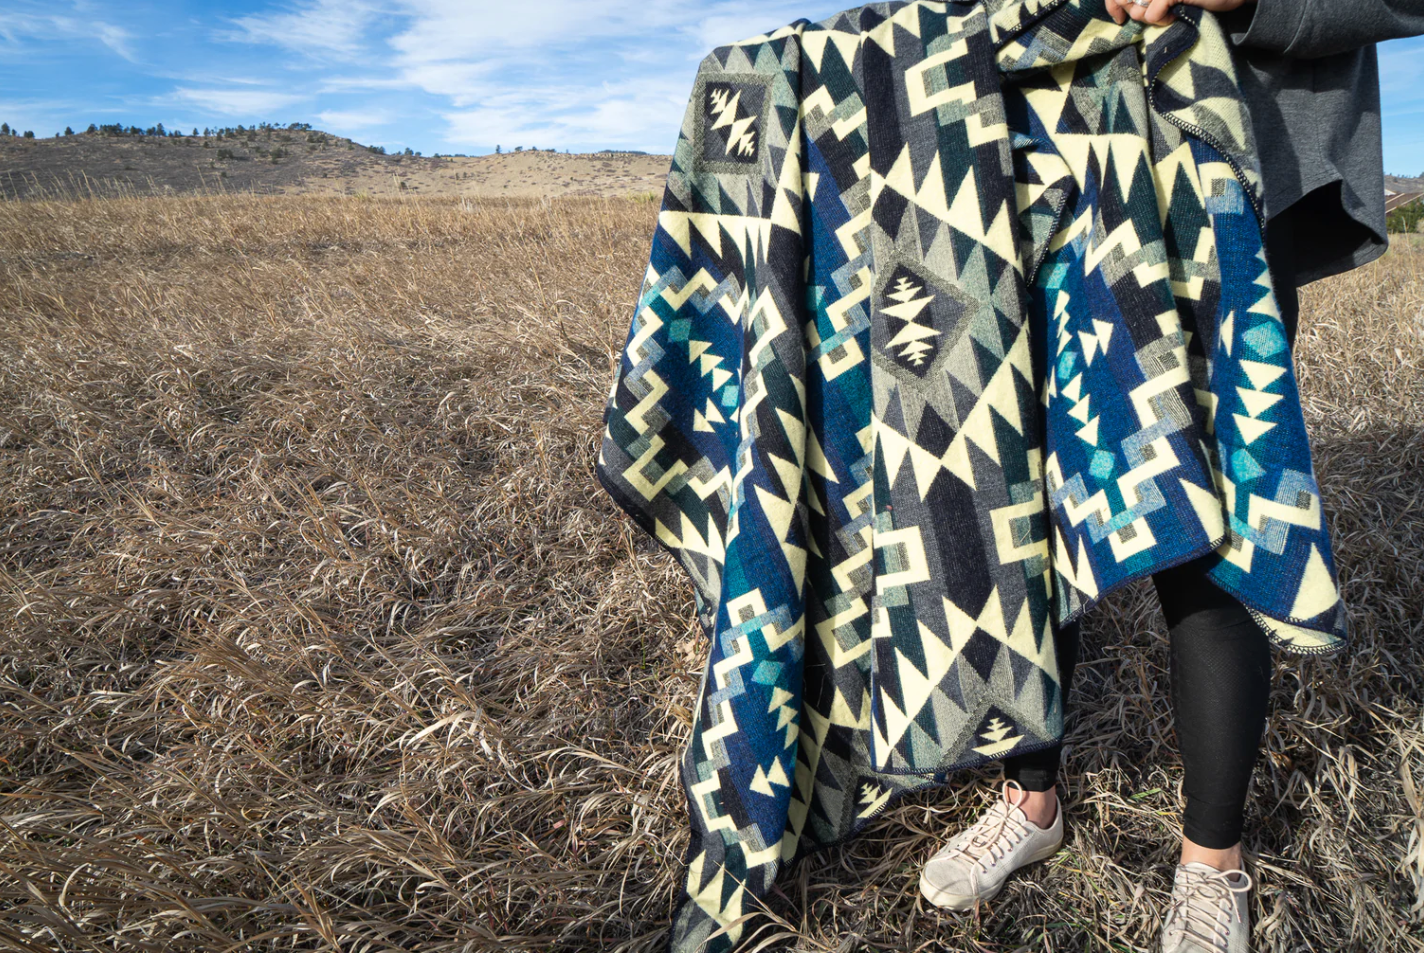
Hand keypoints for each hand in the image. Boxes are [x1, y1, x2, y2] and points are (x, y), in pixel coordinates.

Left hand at [1104, 0, 1254, 27]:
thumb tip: (1120, 9)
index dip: (1113, 4)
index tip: (1119, 18)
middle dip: (1131, 12)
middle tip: (1152, 14)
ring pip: (1136, 7)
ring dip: (1148, 17)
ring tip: (1166, 13)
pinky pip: (1151, 14)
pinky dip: (1161, 21)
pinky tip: (1175, 15)